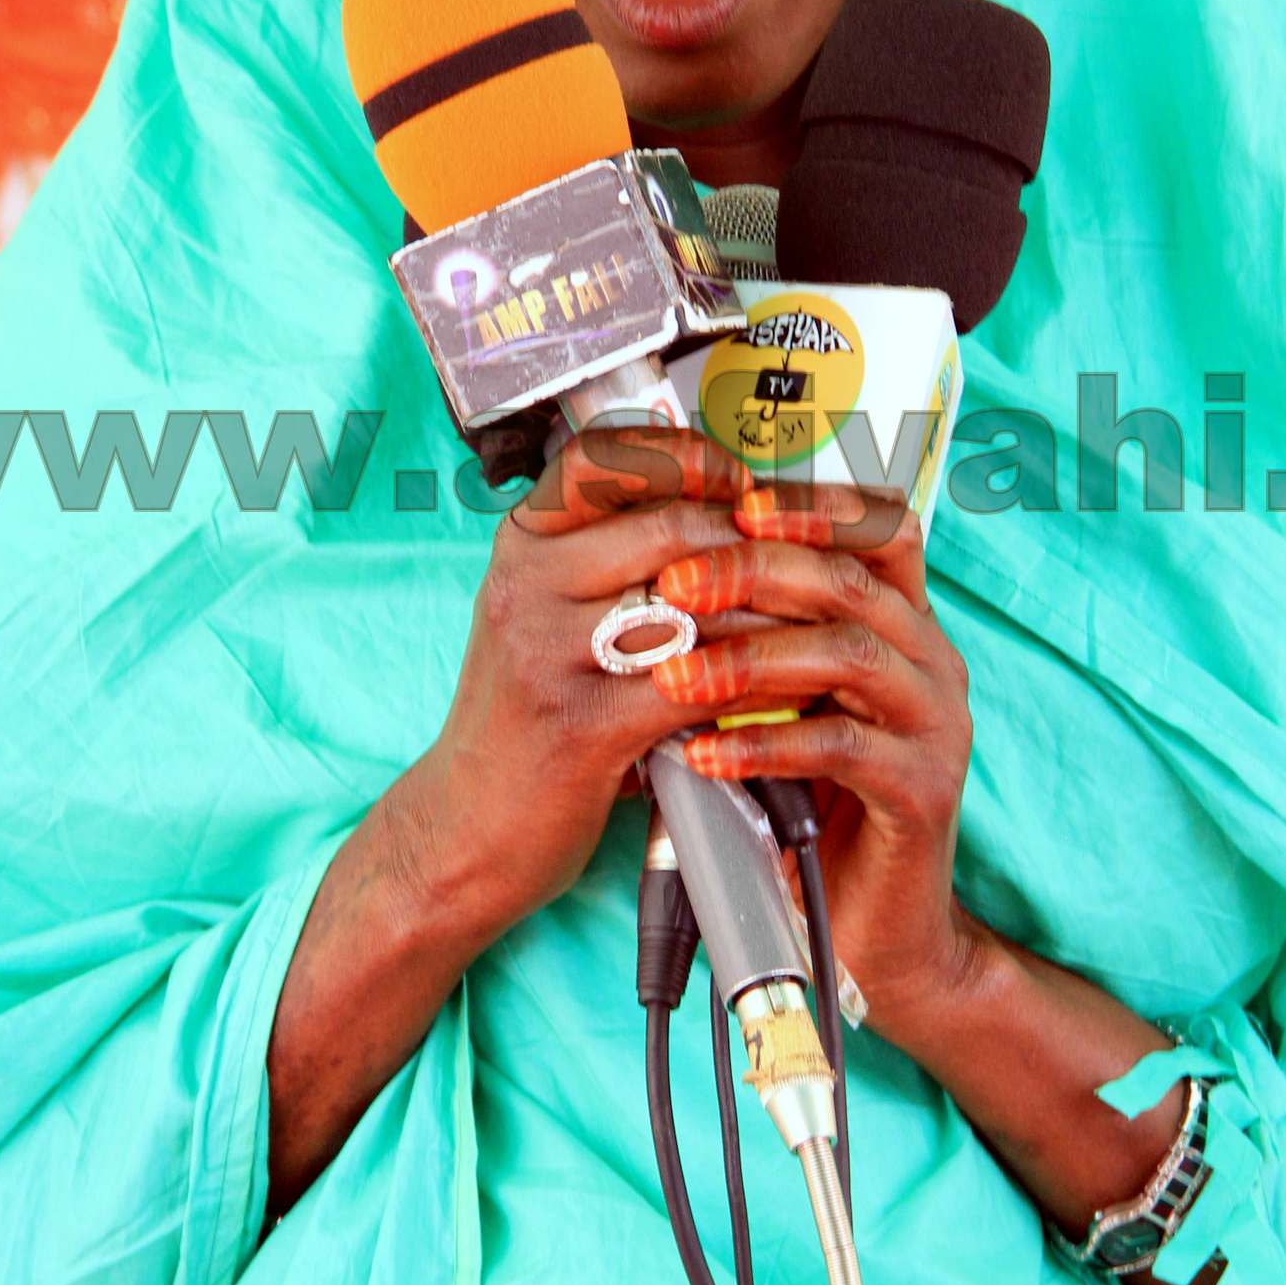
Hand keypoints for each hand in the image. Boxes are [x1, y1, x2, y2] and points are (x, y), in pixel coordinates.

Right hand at [266, 425, 746, 1210]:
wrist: (464, 828)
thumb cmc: (525, 719)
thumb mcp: (544, 617)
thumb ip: (609, 563)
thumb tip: (722, 510)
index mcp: (523, 546)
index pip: (607, 456)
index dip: (688, 456)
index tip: (743, 480)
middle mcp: (527, 586)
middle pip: (671, 524)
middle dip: (757, 541)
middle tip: (811, 562)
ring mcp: (549, 655)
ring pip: (695, 603)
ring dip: (773, 613)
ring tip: (822, 623)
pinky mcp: (582, 726)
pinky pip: (697, 683)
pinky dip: (754, 683)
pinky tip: (790, 691)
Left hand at [649, 482, 972, 1045]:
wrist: (872, 929)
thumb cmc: (813, 808)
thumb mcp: (784, 706)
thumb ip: (759, 639)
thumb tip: (667, 572)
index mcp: (902, 626)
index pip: (874, 529)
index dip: (806, 505)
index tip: (729, 499)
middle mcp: (930, 661)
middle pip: (850, 579)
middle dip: (753, 569)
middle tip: (672, 582)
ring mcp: (934, 725)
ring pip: (848, 653)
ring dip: (750, 656)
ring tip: (673, 677)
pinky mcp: (922, 791)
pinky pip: (842, 747)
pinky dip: (765, 745)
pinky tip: (703, 757)